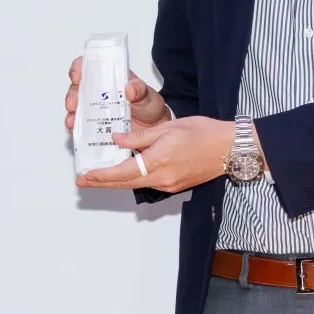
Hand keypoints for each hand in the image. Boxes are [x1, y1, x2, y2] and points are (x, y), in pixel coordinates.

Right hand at [64, 59, 169, 134]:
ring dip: (72, 113)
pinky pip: (81, 126)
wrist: (154, 131)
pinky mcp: (95, 126)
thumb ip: (140, 90)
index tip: (77, 76)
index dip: (79, 68)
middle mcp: (99, 93)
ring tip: (73, 120)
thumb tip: (130, 88)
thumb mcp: (148, 96)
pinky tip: (77, 131)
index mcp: (110, 79)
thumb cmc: (149, 108)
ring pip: (76, 107)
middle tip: (73, 103)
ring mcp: (96, 110)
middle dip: (71, 95)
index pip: (89, 67)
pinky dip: (77, 128)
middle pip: (77, 88)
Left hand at [77, 114, 237, 193]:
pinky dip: (133, 179)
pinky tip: (124, 173)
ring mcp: (169, 185)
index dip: (102, 175)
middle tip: (83, 181)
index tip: (85, 176)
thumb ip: (140, 137)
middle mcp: (163, 178)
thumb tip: (117, 139)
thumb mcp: (168, 128)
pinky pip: (148, 183)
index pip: (122, 172)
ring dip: (116, 182)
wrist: (230, 148)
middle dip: (102, 183)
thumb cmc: (203, 133)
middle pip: (125, 184)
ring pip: (136, 184)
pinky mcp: (175, 186)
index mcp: (159, 161)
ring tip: (99, 177)